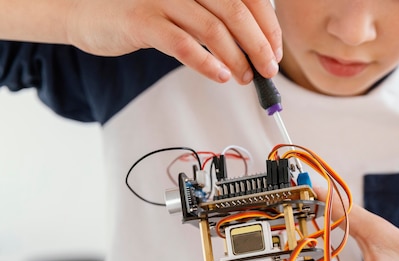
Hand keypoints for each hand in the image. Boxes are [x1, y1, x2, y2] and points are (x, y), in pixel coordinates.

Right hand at [66, 0, 280, 82]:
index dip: (267, 26)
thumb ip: (215, 18)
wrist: (86, 10)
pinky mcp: (142, 20)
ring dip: (236, 58)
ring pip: (213, 28)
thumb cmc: (143, 11)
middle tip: (267, 70)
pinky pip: (182, 44)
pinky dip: (206, 63)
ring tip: (245, 78)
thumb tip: (256, 48)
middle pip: (235, 11)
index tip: (275, 52)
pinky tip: (221, 75)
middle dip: (258, 45)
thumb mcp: (184, 7)